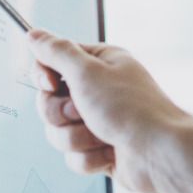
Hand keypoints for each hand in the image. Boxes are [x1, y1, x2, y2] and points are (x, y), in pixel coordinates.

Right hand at [28, 29, 192, 192]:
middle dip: (60, 114)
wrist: (159, 153)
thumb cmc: (129, 108)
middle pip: (49, 102)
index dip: (44, 77)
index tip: (51, 84)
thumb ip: (56, 52)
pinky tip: (110, 154)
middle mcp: (99, 90)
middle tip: (82, 112)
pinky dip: (89, 158)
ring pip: (58, 133)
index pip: (52, 63)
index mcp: (99, 64)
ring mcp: (100, 122)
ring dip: (76, 138)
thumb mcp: (87, 72)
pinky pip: (74, 157)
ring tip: (102, 136)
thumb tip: (33, 34)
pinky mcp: (101, 151)